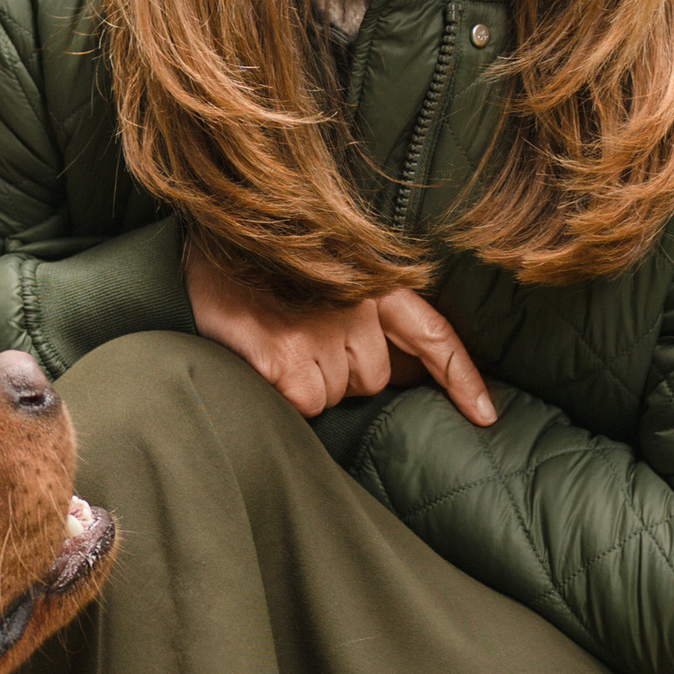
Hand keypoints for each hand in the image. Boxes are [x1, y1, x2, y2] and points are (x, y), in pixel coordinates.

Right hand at [183, 246, 495, 427]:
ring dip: (308, 387)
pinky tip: (260, 365)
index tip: (485, 416)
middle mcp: (352, 303)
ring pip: (336, 396)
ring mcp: (319, 330)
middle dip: (341, 374)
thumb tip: (392, 370)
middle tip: (298, 344)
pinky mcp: (286, 358)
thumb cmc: (253, 272)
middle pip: (373, 377)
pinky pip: (305, 404)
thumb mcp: (320, 276)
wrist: (188, 256)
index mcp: (369, 280)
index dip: (461, 376)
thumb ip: (361, 313)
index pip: (431, 331)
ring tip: (273, 347)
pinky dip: (284, 398)